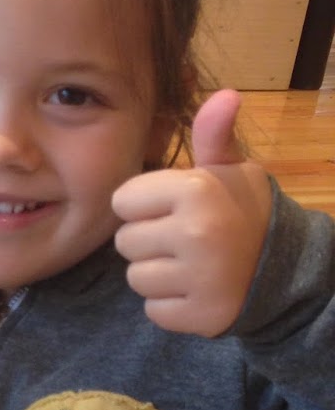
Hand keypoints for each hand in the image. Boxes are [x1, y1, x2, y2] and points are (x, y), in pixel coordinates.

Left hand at [111, 90, 271, 336]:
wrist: (287, 268)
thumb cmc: (245, 213)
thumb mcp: (230, 170)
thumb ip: (212, 135)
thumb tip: (226, 93)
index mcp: (196, 189)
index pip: (122, 201)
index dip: (143, 206)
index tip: (173, 209)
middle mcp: (196, 232)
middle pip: (124, 242)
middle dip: (148, 242)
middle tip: (185, 240)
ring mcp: (200, 278)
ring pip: (136, 279)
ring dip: (157, 275)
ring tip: (191, 265)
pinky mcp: (200, 315)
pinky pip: (154, 311)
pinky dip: (171, 306)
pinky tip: (197, 290)